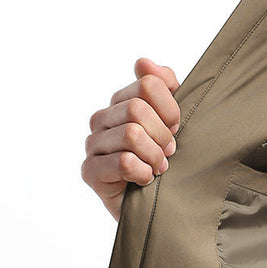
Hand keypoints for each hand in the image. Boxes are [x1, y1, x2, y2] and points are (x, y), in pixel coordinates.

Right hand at [82, 57, 181, 220]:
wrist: (157, 206)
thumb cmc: (165, 160)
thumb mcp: (172, 121)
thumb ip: (163, 87)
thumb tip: (142, 62)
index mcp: (121, 101)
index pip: (149, 84)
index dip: (170, 108)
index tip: (176, 128)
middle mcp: (102, 119)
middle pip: (138, 109)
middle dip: (163, 134)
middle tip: (169, 152)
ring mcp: (93, 145)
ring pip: (131, 135)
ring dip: (155, 156)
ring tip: (160, 168)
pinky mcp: (90, 172)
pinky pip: (124, 163)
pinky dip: (144, 173)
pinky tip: (146, 180)